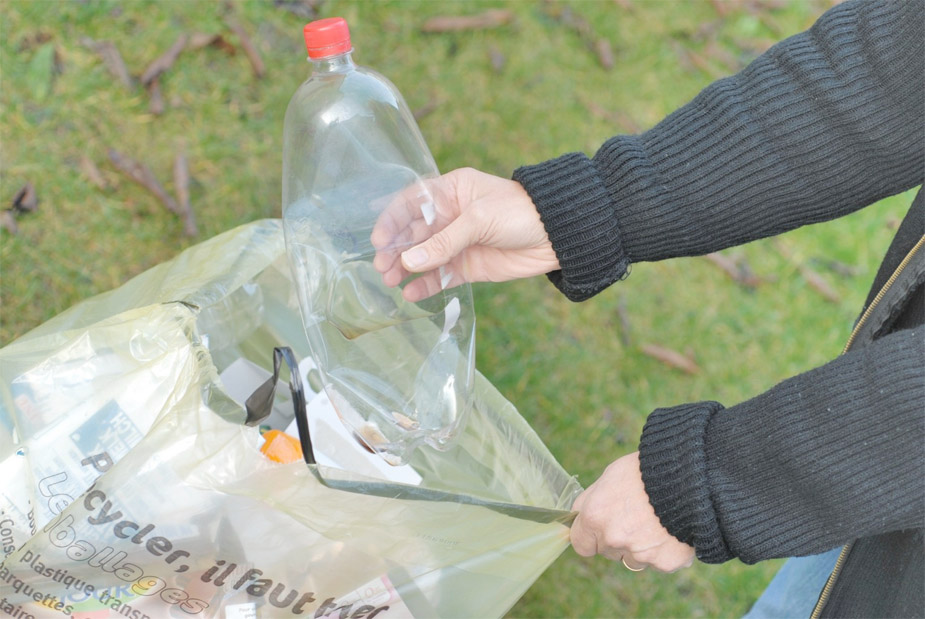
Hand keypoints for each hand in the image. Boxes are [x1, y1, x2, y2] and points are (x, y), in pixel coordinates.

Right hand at [371, 167, 559, 301]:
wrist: (557, 235)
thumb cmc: (519, 212)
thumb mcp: (479, 220)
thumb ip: (444, 242)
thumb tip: (409, 261)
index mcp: (452, 191)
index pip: (411, 203)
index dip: (393, 220)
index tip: (379, 240)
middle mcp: (450, 216)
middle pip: (414, 233)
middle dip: (396, 250)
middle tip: (382, 268)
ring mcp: (459, 243)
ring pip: (424, 257)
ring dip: (406, 269)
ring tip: (391, 282)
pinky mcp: (469, 266)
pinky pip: (441, 276)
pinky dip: (426, 285)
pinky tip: (412, 294)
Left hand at [571, 452, 694, 572]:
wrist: (690, 478)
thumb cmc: (647, 471)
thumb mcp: (610, 476)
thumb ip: (593, 500)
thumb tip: (581, 515)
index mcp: (594, 516)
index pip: (581, 544)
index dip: (591, 536)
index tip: (600, 528)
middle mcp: (613, 539)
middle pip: (608, 551)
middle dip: (618, 539)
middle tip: (636, 517)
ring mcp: (639, 554)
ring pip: (634, 559)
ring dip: (641, 547)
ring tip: (657, 521)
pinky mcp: (664, 563)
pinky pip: (659, 562)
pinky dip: (665, 550)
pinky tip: (674, 529)